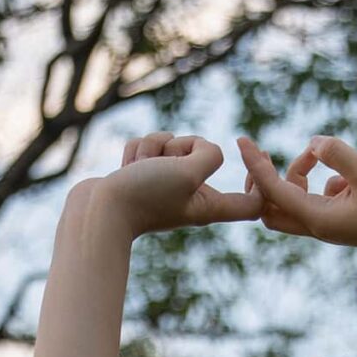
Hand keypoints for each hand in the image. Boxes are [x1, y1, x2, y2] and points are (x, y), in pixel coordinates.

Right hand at [94, 132, 264, 236]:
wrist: (96, 212)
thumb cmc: (143, 196)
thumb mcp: (186, 171)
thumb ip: (207, 155)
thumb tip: (202, 148)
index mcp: (209, 207)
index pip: (251, 204)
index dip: (260, 181)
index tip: (255, 154)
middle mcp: (190, 199)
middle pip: (204, 156)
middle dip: (184, 145)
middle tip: (168, 162)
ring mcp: (164, 188)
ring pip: (171, 143)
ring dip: (154, 145)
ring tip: (140, 168)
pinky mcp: (142, 178)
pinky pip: (148, 146)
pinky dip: (136, 151)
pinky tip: (126, 169)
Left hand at [235, 133, 356, 258]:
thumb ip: (338, 153)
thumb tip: (313, 143)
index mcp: (318, 218)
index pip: (274, 191)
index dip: (255, 165)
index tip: (241, 140)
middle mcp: (318, 225)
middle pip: (270, 209)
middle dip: (262, 182)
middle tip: (262, 153)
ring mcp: (329, 223)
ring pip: (292, 202)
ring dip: (294, 176)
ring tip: (315, 157)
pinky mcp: (341, 217)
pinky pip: (317, 197)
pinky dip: (319, 180)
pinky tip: (343, 173)